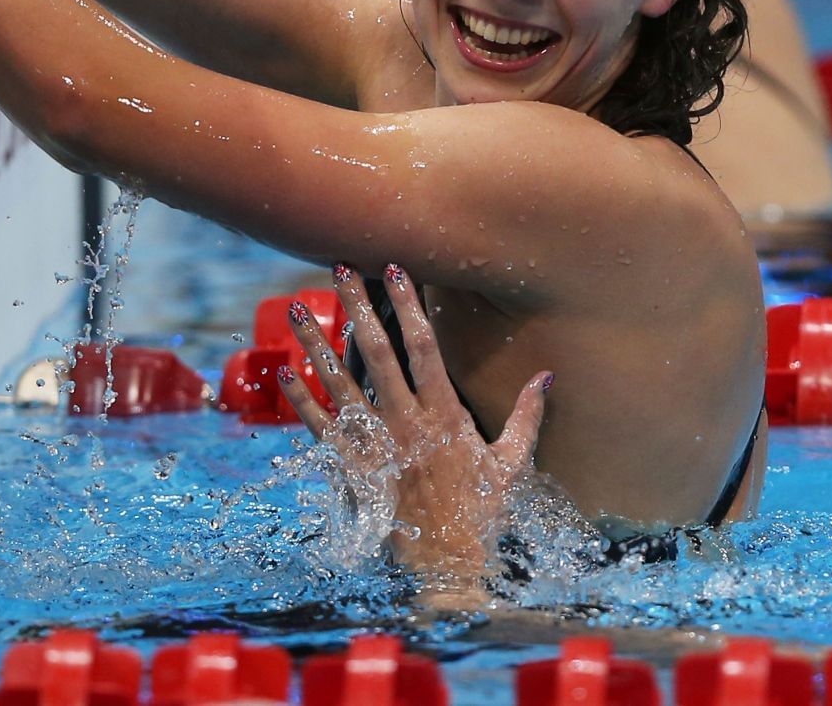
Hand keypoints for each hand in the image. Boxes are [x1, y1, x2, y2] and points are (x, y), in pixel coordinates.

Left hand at [282, 263, 550, 591]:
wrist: (448, 563)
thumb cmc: (482, 512)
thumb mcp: (513, 462)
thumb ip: (527, 414)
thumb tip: (547, 375)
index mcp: (444, 415)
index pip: (423, 346)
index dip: (408, 304)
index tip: (394, 269)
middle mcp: (405, 423)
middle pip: (376, 352)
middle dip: (357, 307)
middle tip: (339, 268)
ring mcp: (375, 446)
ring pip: (339, 384)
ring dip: (317, 344)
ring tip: (295, 310)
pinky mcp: (353, 469)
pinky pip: (320, 428)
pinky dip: (300, 400)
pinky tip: (284, 371)